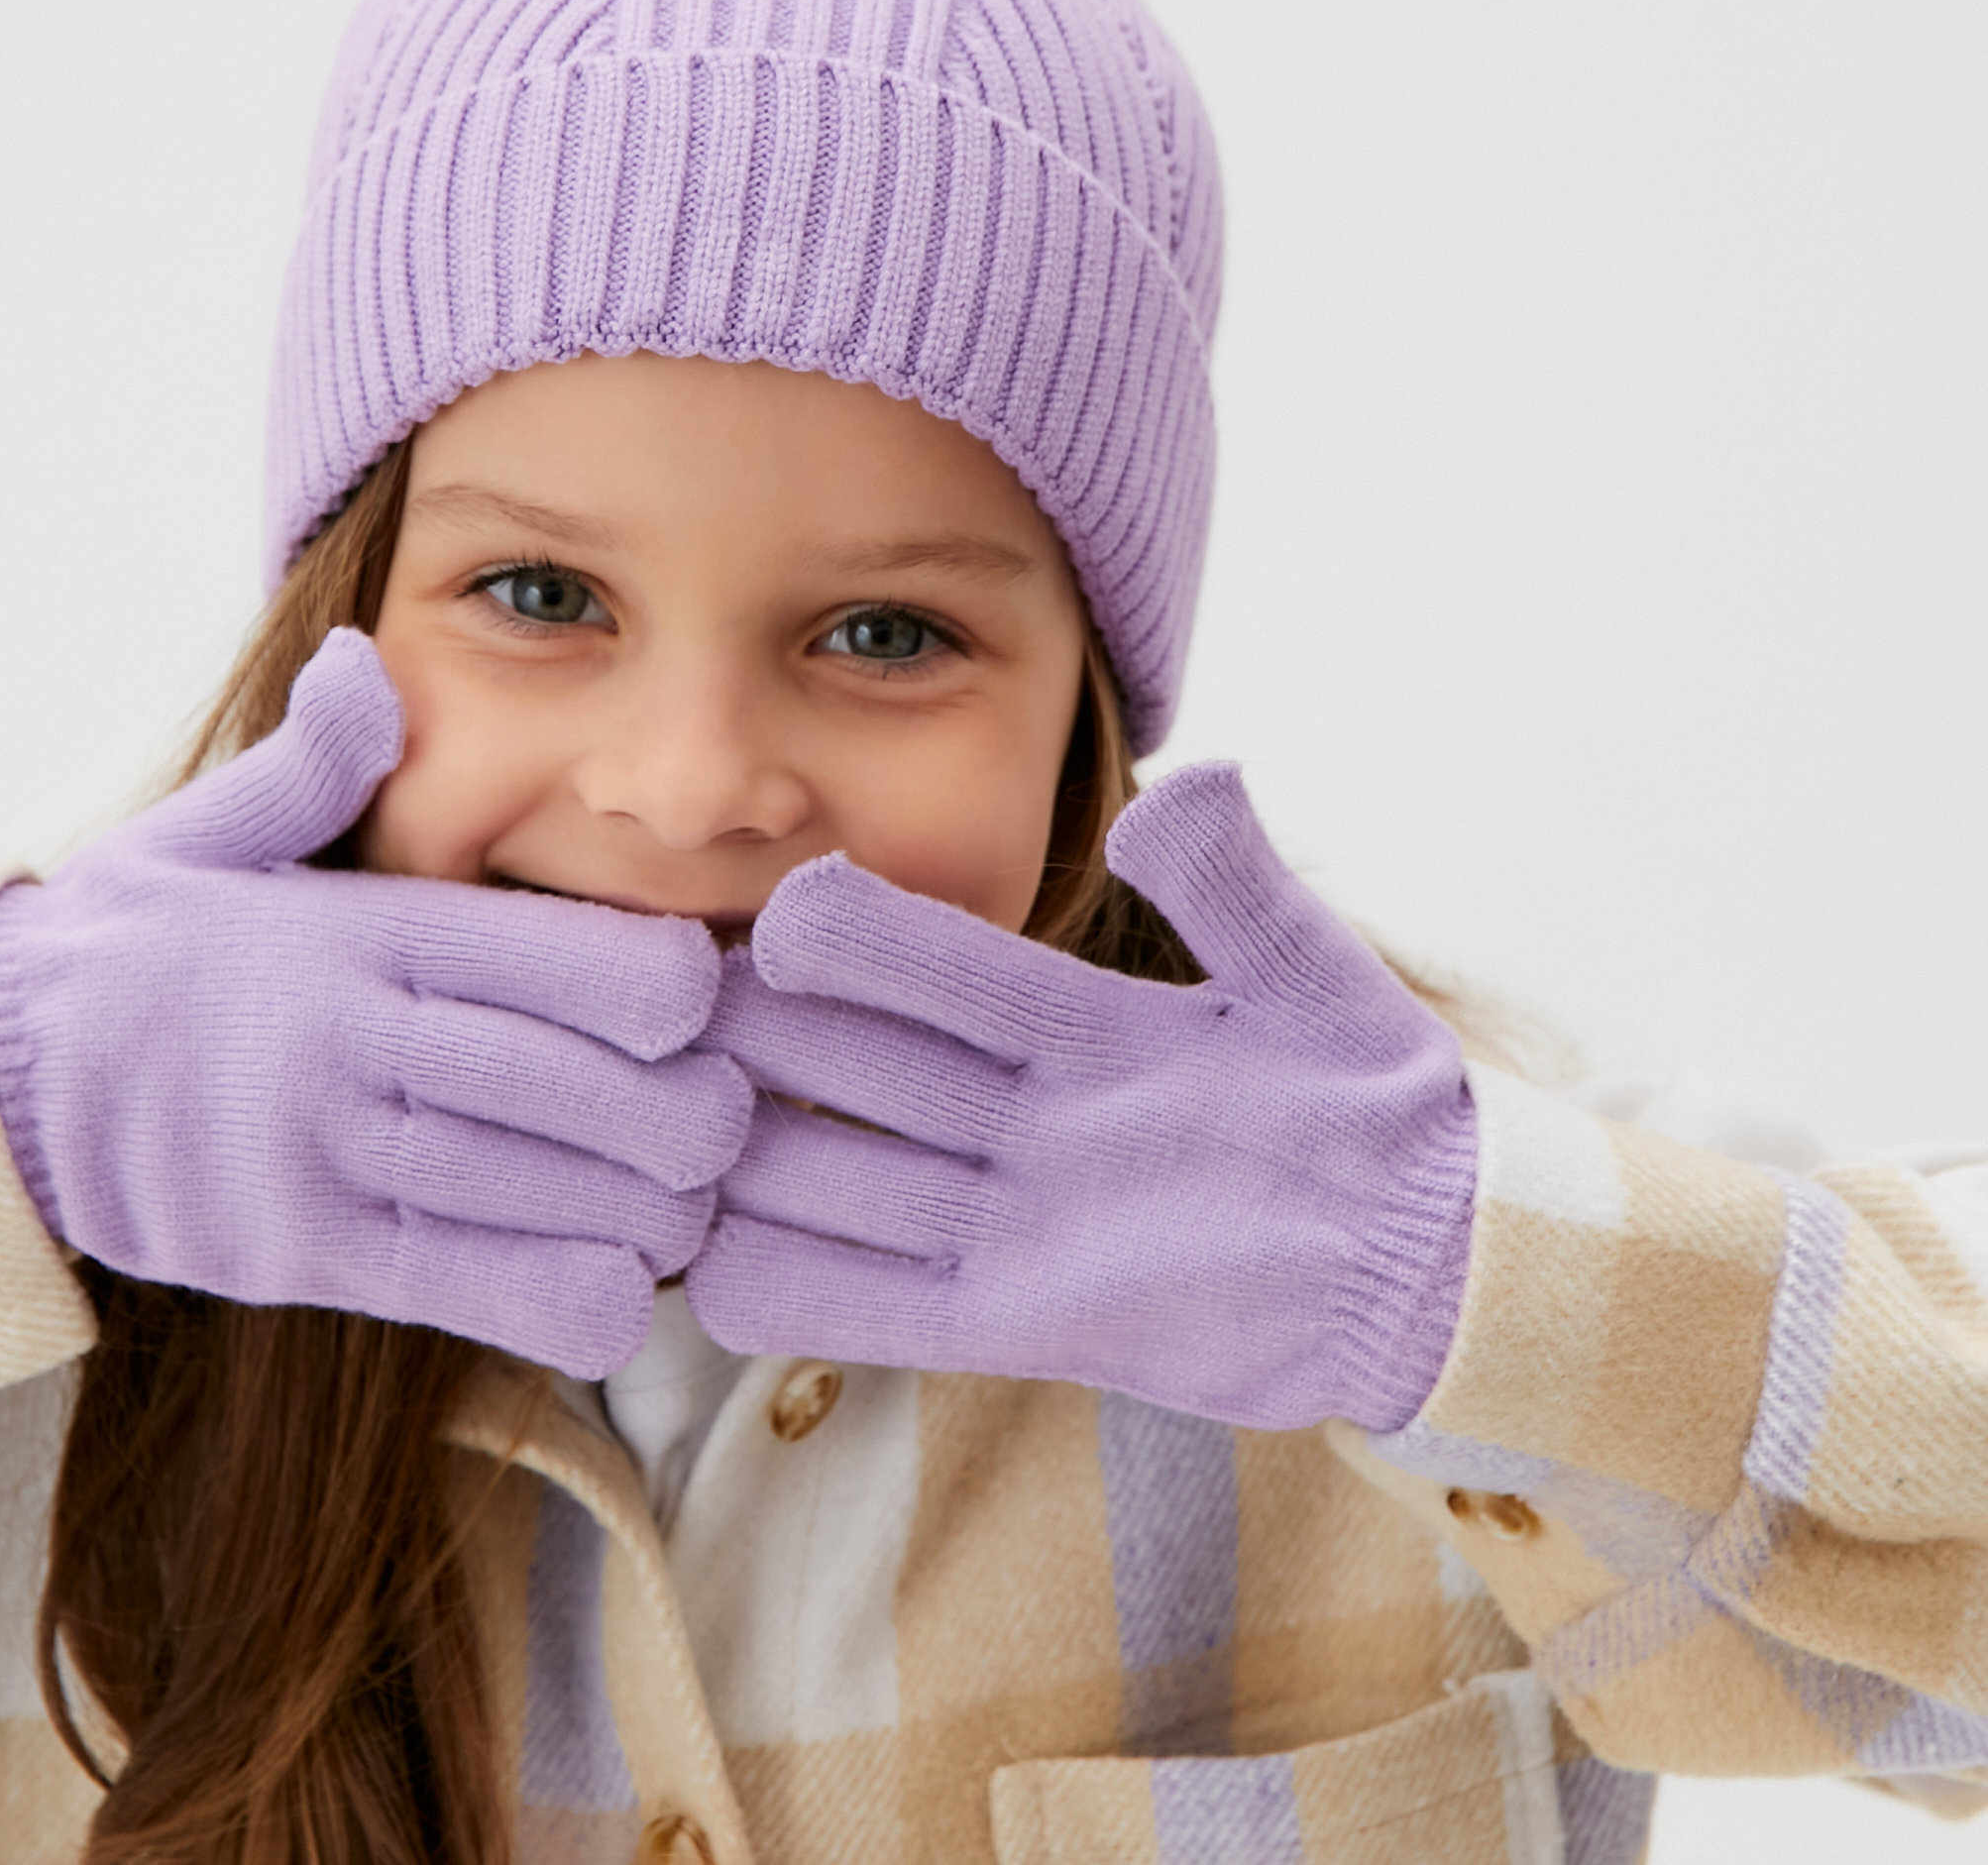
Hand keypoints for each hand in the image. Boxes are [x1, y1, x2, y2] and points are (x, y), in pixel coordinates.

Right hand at [0, 628, 752, 1378]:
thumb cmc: (131, 947)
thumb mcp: (204, 831)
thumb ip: (311, 761)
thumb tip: (369, 661)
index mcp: (366, 935)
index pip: (576, 962)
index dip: (676, 989)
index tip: (702, 999)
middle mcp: (364, 1048)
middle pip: (597, 1093)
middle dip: (699, 1112)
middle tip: (731, 1111)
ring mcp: (339, 1164)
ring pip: (559, 1202)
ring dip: (656, 1209)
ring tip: (686, 1193)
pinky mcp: (316, 1261)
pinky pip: (484, 1291)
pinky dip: (579, 1297)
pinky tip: (619, 1279)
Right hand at [686, 764, 1476, 1429]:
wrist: (1433, 1263)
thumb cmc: (1388, 1110)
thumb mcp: (1323, 987)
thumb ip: (1244, 889)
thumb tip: (1190, 780)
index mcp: (1083, 1018)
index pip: (942, 959)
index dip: (865, 934)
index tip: (794, 912)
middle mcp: (1025, 1108)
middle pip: (860, 1061)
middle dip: (768, 1038)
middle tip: (673, 1024)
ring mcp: (1014, 1213)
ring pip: (847, 1177)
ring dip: (761, 1159)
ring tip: (664, 1144)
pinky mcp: (1022, 1317)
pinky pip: (884, 1305)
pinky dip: (800, 1289)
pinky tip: (713, 1273)